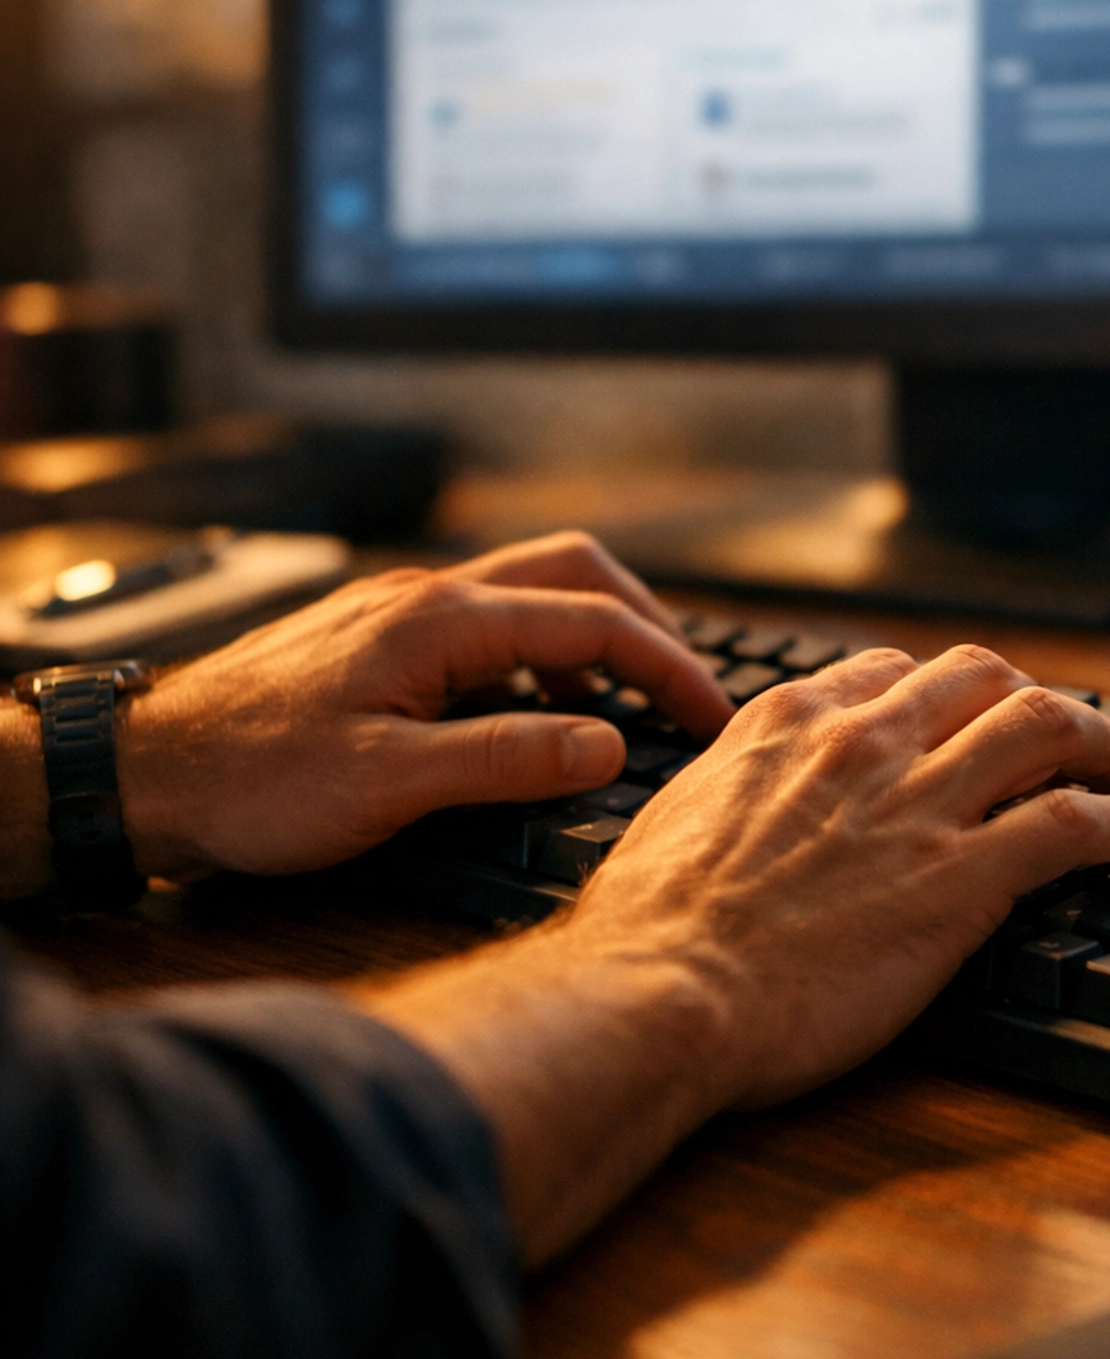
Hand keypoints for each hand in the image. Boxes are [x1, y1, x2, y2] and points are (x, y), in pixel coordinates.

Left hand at [114, 532, 731, 881]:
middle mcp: (428, 596)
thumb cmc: (252, 778)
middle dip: (646, 625)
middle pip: (574, 573)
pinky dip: (539, 656)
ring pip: (531, 591)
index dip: (668, 667)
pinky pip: (488, 624)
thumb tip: (610, 744)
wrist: (147, 769)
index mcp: (442, 620)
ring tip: (627, 708)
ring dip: (592, 636)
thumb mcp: (388, 784)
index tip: (714, 716)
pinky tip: (535, 716)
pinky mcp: (380, 638)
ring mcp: (401, 612)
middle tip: (687, 691)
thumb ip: (506, 759)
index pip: (592, 622)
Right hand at [575, 644, 1109, 1107]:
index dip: (942, 696)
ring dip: (1103, 742)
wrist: (662, 991)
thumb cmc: (648, 932)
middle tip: (1062, 738)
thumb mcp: (677, 818)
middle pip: (983, 677)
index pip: (891, 672)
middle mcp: (862, 742)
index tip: (963, 724)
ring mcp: (918, 803)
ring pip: (1045, 725)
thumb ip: (729, 789)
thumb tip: (735, 806)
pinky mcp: (965, 877)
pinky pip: (1074, 822)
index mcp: (787, 722)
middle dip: (1032, 699)